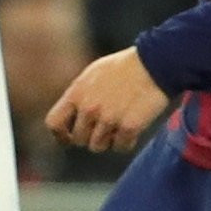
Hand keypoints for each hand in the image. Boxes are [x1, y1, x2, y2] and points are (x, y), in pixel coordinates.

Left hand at [44, 49, 171, 155]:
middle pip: (80, 139)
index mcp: (77, 93)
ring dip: (108, 141)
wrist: (156, 63)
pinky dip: (126, 142)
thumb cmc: (126, 66)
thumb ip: (80, 94)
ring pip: (99, 146)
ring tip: (119, 127)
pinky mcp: (129, 127)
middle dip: (91, 137)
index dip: (61, 135)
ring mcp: (109, 119)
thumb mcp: (93, 73)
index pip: (54, 123)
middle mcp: (90, 108)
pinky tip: (133, 130)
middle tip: (105, 129)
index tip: (70, 138)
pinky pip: (121, 147)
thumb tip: (73, 113)